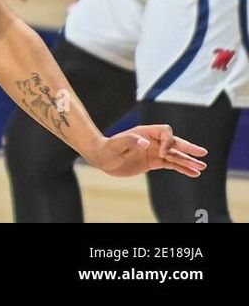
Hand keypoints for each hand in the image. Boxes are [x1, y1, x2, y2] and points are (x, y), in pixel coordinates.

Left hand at [90, 124, 206, 178]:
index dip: (168, 142)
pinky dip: (182, 169)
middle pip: (174, 142)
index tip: (164, 154)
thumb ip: (130, 141)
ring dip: (188, 161)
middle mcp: (152, 140)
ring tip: (202, 167)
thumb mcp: (116, 145)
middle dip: (188, 148)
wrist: (102, 159)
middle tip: (202, 153)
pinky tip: (194, 173)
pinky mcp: (154, 162)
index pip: (165, 132)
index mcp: (145, 132)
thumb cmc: (107, 149)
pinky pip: (171, 164)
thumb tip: (145, 142)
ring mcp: (154, 151)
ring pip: (175, 155)